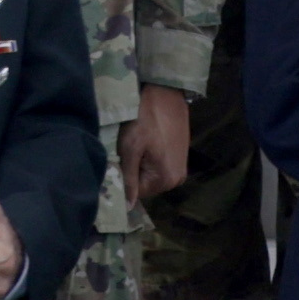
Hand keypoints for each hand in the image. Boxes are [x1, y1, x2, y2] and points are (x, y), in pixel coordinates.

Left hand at [121, 84, 196, 204]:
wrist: (165, 92)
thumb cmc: (144, 119)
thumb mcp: (130, 148)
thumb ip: (129, 180)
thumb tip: (127, 208)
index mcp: (166, 180)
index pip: (136, 193)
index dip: (123, 178)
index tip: (117, 160)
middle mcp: (177, 179)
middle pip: (145, 185)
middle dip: (133, 171)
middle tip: (127, 150)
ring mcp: (181, 167)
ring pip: (150, 175)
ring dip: (140, 163)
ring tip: (135, 144)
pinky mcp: (180, 155)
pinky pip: (159, 165)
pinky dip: (149, 157)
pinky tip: (145, 141)